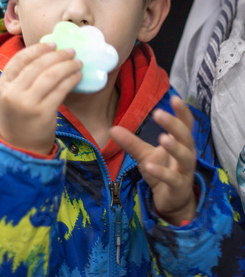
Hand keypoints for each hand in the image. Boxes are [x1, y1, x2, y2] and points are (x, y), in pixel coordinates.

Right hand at [0, 43, 81, 154]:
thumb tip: (48, 54)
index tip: (52, 43)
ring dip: (67, 65)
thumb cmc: (20, 118)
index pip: (19, 60)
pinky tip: (78, 76)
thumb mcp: (12, 97)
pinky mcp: (43, 113)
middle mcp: (13, 94)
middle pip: (37, 65)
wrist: (21, 149)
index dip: (37, 49)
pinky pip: (60, 90)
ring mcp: (27, 104)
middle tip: (70, 51)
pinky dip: (71, 80)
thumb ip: (22, 78)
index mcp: (2, 86)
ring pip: (50, 76)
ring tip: (77, 62)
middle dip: (57, 55)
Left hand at [110, 96, 196, 225]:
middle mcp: (187, 154)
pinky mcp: (179, 187)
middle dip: (173, 124)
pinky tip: (149, 166)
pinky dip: (162, 172)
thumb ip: (132, 142)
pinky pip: (172, 179)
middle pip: (185, 136)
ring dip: (174, 147)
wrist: (171, 200)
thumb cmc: (162, 170)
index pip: (185, 123)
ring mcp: (185, 171)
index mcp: (181, 142)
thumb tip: (112, 129)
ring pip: (184, 157)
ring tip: (163, 137)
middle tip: (158, 113)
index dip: (182, 111)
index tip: (175, 98)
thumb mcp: (145, 154)